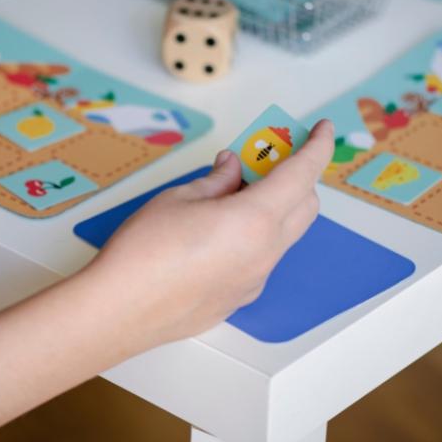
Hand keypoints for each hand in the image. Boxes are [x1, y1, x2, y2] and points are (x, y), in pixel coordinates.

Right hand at [85, 119, 334, 346]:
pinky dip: (254, 236)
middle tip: (264, 158)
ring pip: (284, 235)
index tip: (322, 129)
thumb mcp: (180, 198)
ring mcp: (255, 281)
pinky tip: (217, 232)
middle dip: (296, 176)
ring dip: (273, 208)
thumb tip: (234, 167)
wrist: (119, 311)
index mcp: (256, 221)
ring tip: (231, 193)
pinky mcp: (239, 299)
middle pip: (305, 206)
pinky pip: (261, 259)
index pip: (303, 174)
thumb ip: (218, 180)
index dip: (318, 146)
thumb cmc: (144, 252)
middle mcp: (266, 254)